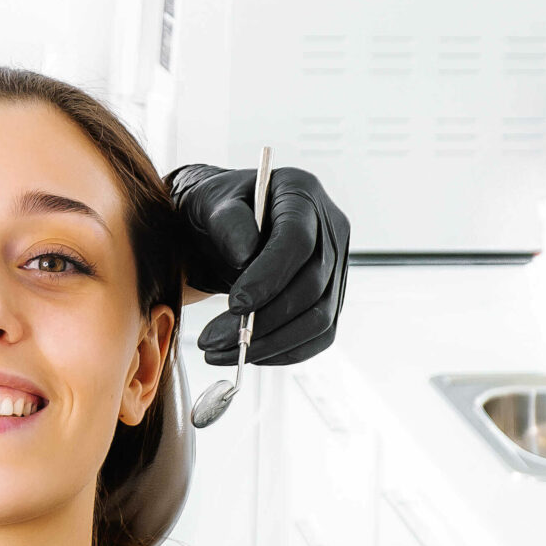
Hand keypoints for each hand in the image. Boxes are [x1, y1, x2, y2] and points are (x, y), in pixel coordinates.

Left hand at [168, 163, 351, 366]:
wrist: (225, 225)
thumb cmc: (216, 208)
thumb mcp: (208, 202)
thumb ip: (227, 222)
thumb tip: (245, 256)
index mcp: (302, 193)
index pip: (297, 240)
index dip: (270, 276)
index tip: (236, 305)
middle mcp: (330, 229)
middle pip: (311, 286)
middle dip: (263, 321)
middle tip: (213, 341)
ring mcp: (336, 265)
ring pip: (319, 318)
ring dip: (270, 344)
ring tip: (221, 352)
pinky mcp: (331, 296)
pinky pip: (319, 335)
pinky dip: (284, 351)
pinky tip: (248, 353)